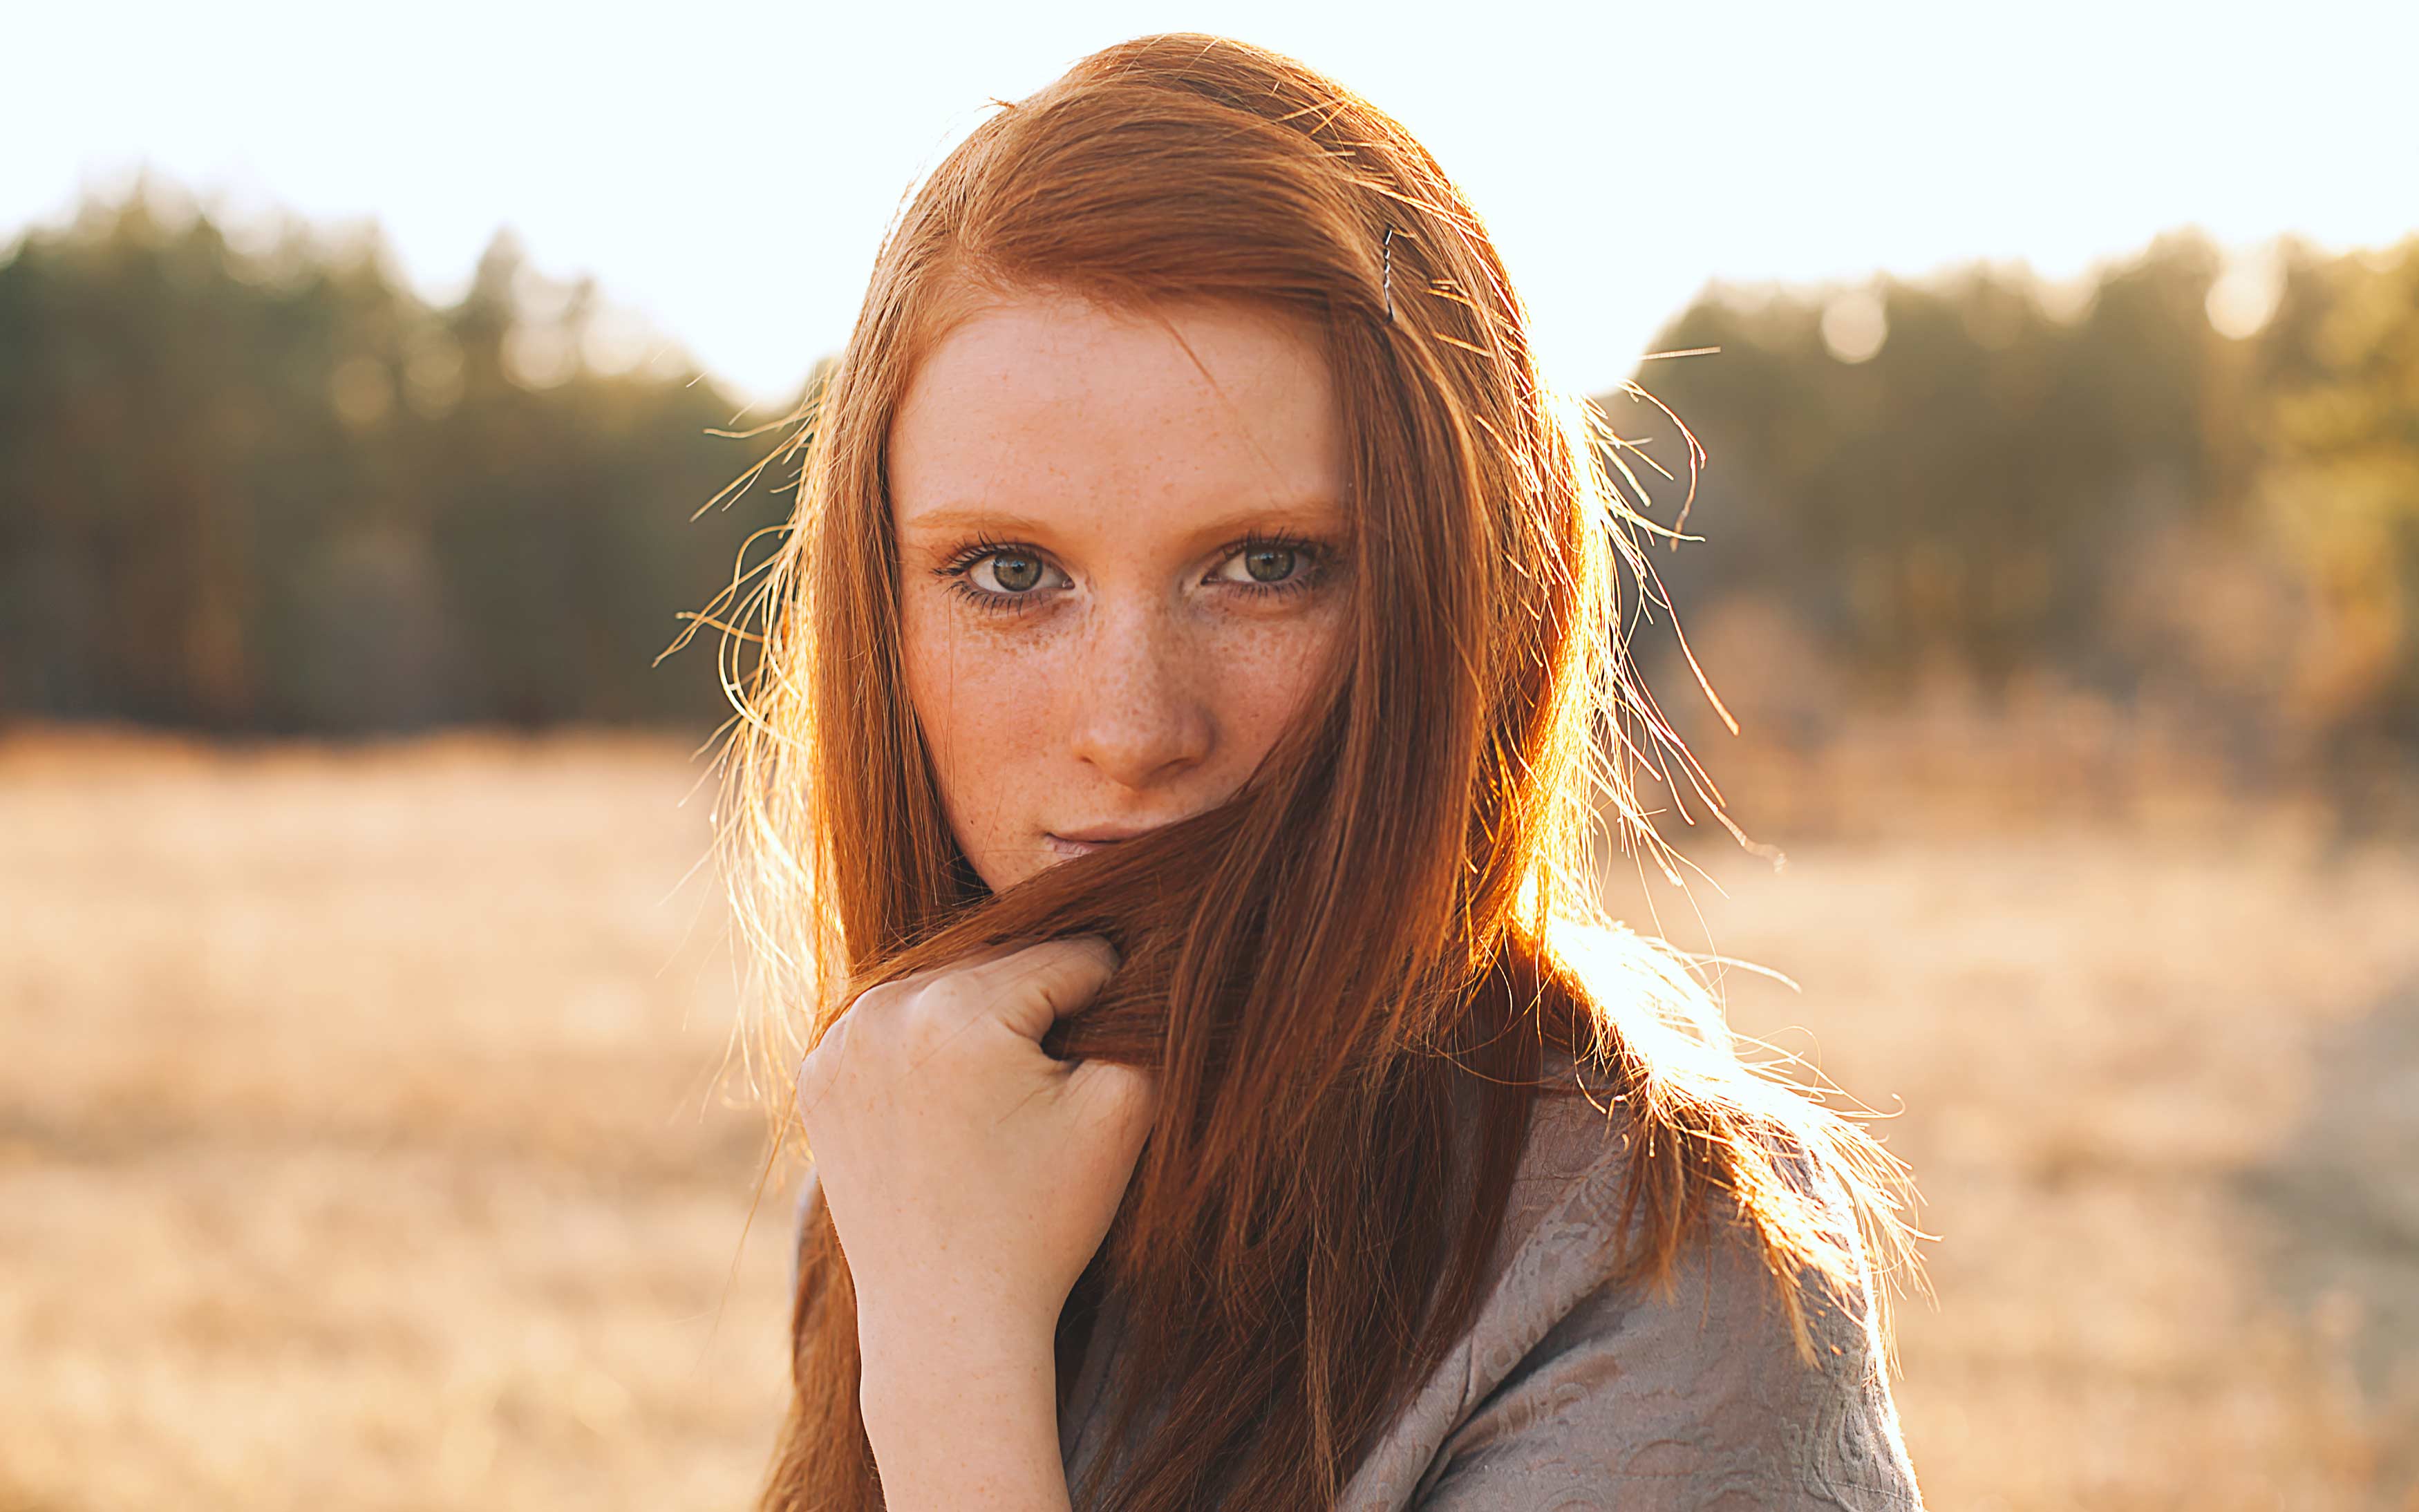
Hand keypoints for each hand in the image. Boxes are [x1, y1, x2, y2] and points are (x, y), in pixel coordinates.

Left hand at [795, 935, 1155, 1348]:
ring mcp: (840, 1040)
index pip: (1071, 957)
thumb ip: (1142, 1017)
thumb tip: (1135, 964)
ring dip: (982, 1018)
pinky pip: (895, 1023)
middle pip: (1003, 963)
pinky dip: (927, 1045)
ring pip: (947, 985)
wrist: (948, 1318)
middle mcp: (887, 1007)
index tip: (1099, 1069)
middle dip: (1038, 1008)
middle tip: (1047, 1090)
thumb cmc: (1042, 1221)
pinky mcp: (818, 1073)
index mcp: (961, 1009)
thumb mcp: (1121, 1110)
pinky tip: (947, 1104)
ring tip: (998, 1098)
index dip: (1108, 1005)